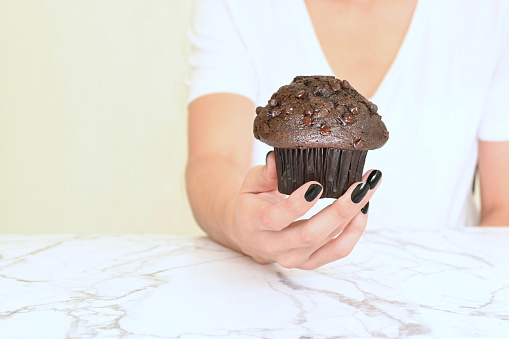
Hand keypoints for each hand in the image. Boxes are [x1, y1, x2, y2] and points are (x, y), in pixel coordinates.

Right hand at [230, 151, 381, 269]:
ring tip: (369, 188)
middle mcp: (274, 246)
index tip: (317, 185)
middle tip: (360, 185)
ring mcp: (294, 258)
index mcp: (254, 222)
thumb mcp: (251, 183)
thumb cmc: (253, 203)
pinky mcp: (310, 262)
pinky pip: (338, 251)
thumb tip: (275, 160)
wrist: (249, 233)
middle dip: (340, 209)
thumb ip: (264, 173)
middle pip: (311, 234)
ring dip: (353, 215)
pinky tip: (363, 209)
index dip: (297, 204)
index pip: (275, 219)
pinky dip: (355, 231)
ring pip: (329, 242)